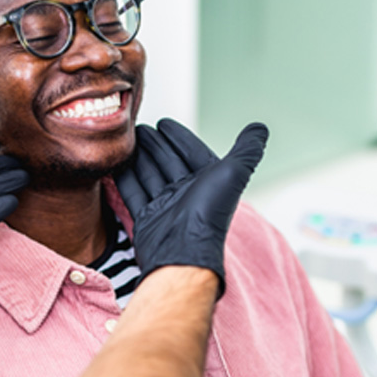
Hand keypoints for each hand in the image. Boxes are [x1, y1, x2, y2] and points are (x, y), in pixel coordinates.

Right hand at [115, 119, 267, 296]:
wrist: (182, 254)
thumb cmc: (208, 214)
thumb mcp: (232, 174)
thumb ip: (247, 150)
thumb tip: (260, 127)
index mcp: (208, 182)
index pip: (191, 152)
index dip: (179, 136)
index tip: (164, 122)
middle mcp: (187, 194)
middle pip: (167, 161)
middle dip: (155, 143)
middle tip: (138, 128)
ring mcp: (166, 206)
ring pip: (149, 174)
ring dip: (139, 157)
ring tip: (127, 141)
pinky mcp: (146, 218)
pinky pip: (133, 192)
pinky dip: (125, 178)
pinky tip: (117, 164)